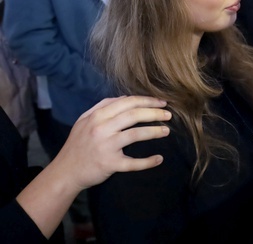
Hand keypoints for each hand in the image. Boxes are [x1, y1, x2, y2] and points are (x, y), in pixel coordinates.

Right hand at [15, 96, 170, 237]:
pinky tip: (158, 159)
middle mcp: (101, 128)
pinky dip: (147, 161)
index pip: (127, 103)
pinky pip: (132, 163)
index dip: (147, 101)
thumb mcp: (85, 120)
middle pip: (134, 115)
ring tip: (166, 131)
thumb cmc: (78, 144)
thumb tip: (127, 98)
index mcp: (97, 116)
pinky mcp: (109, 164)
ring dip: (154, 132)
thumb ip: (104, 107)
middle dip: (155, 113)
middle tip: (169, 115)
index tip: (162, 102)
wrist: (65, 172)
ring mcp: (105, 146)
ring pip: (135, 134)